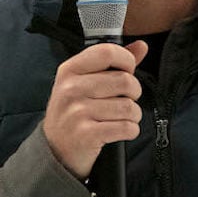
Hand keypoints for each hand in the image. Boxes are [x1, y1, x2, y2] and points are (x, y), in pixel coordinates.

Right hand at [43, 40, 148, 178]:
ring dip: (133, 115)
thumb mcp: (84, 83)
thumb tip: (142, 46)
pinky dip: (131, 130)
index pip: (107, 52)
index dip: (126, 60)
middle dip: (134, 93)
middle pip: (124, 80)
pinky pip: (126, 127)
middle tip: (125, 100)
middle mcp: (71, 89)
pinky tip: (121, 131)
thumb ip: (113, 63)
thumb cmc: (74, 112)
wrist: (55, 150)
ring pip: (129, 106)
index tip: (127, 71)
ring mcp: (77, 112)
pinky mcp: (87, 135)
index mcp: (70, 70)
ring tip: (122, 118)